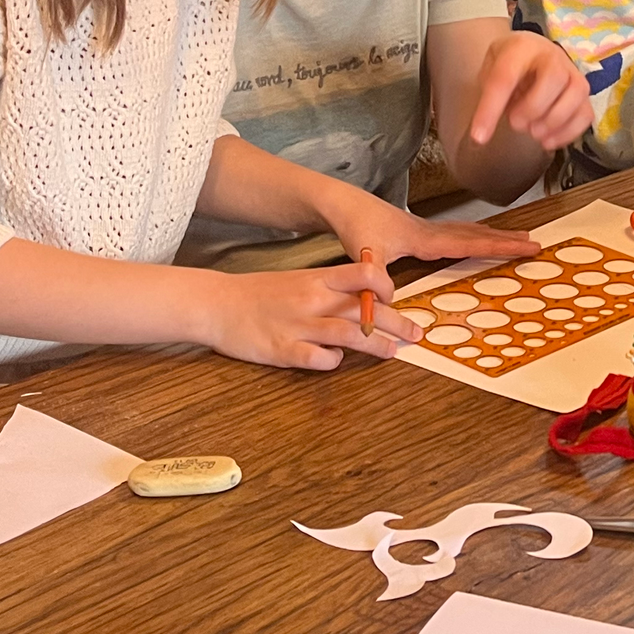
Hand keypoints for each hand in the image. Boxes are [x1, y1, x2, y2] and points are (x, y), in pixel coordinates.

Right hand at [197, 259, 429, 372]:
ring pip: (350, 334)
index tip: (395, 298)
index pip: (365, 273)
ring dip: (376, 345)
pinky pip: (319, 358)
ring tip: (392, 352)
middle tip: (416, 333)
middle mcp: (312, 299)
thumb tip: (366, 302)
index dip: (386, 286)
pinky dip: (333, 361)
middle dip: (397, 322)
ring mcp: (298, 325)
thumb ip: (331, 289)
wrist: (217, 303)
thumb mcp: (299, 280)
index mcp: (317, 278)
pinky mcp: (283, 350)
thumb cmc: (260, 293)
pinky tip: (336, 360)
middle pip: (366, 308)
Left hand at [312, 182, 539, 275]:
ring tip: (516, 238)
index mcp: (427, 239)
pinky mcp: (420, 230)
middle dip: (506, 240)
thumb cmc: (356, 227)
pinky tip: (477, 236)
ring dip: (493, 236)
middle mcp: (433, 232)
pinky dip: (475, 234)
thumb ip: (376, 279)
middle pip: (477, 236)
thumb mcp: (365, 255)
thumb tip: (388, 304)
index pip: (472, 244)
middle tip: (534, 243)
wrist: (345, 204)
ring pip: (469, 232)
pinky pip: (457, 233)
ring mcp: (428, 229)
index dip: (501, 246)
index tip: (526, 246)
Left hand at [466, 31, 592, 151]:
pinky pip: (586, 114)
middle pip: (553, 78)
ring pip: (576, 94)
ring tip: (533, 133)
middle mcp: (552, 55)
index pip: (506, 77)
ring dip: (554, 121)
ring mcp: (572, 73)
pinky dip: (568, 133)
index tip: (478, 136)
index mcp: (521, 47)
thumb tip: (482, 132)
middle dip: (533, 109)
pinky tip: (547, 141)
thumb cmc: (510, 63)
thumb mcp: (491, 68)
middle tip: (515, 124)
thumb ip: (488, 94)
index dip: (491, 109)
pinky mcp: (583, 93)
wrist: (533, 52)